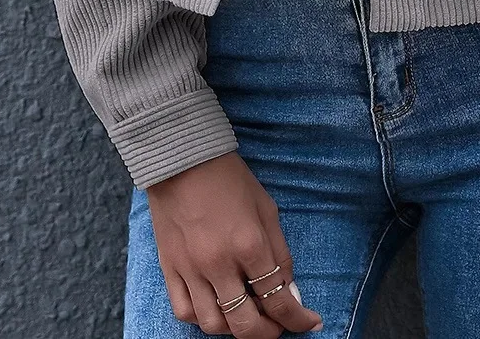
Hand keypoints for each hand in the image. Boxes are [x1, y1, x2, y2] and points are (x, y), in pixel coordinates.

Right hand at [145, 151, 323, 334]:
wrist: (182, 159)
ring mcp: (191, 269)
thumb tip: (290, 293)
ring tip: (247, 315)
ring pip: (214, 325)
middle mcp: (219, 263)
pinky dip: (202, 319)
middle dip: (268, 333)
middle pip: (246, 324)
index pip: (278, 299)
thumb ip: (280, 254)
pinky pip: (184, 312)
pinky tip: (215, 309)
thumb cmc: (229, 179)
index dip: (298, 319)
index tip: (310, 322)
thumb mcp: (267, 209)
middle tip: (278, 327)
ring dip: (235, 328)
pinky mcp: (169, 268)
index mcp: (250, 244)